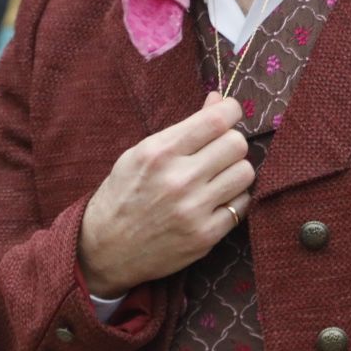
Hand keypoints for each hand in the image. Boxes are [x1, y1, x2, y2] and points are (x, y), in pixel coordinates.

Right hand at [78, 92, 253, 298]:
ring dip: (235, 171)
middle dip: (232, 143)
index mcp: (159, 152)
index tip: (230, 113)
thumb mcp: (142, 153)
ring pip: (245, 173)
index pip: (216, 120)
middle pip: (237, 144)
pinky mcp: (205, 235)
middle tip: (219, 151)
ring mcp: (193, 209)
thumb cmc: (123, 195)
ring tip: (218, 177)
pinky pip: (243, 205)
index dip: (231, 110)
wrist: (105, 250)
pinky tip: (216, 201)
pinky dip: (234, 200)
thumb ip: (183, 128)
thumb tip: (218, 101)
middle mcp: (178, 179)